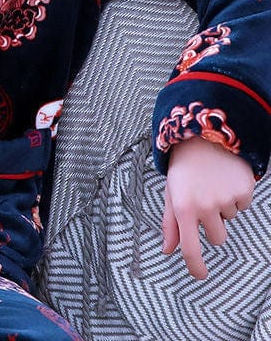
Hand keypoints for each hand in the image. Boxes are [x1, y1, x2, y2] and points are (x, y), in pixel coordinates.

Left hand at [162, 135, 254, 278]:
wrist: (203, 138)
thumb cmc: (184, 168)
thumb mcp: (171, 193)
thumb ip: (169, 224)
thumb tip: (168, 250)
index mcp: (183, 208)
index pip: (191, 248)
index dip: (196, 266)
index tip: (200, 274)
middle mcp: (205, 206)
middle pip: (216, 238)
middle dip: (212, 224)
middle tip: (202, 200)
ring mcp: (226, 200)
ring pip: (229, 221)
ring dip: (222, 208)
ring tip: (211, 185)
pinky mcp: (243, 192)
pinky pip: (242, 206)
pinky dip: (234, 197)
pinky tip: (223, 180)